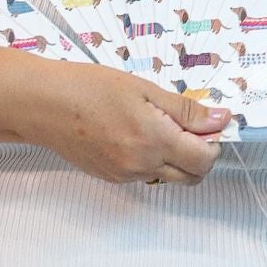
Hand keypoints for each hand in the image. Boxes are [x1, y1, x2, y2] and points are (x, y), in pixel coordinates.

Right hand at [24, 62, 228, 184]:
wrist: (44, 105)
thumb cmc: (90, 88)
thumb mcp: (144, 89)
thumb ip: (186, 109)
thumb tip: (221, 119)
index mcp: (154, 141)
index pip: (204, 159)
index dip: (213, 140)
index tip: (208, 120)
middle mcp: (142, 166)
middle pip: (192, 176)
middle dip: (200, 154)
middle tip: (189, 125)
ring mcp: (125, 176)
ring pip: (169, 176)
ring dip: (176, 157)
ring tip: (156, 124)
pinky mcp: (112, 178)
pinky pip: (146, 175)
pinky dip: (153, 159)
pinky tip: (134, 133)